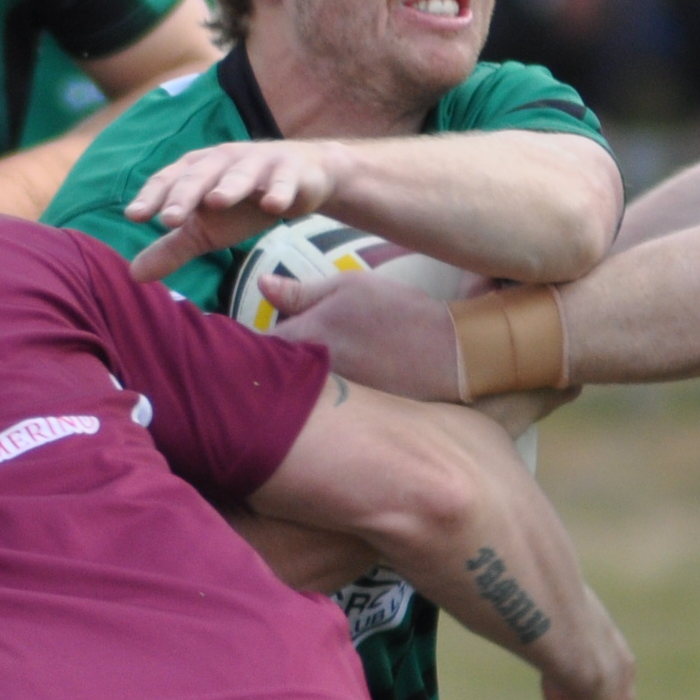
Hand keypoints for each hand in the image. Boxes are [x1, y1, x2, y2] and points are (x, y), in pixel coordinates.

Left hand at [125, 142, 346, 281]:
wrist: (301, 179)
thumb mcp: (206, 229)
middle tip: (169, 218)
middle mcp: (223, 161)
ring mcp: (258, 164)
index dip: (152, 197)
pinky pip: (284, 182)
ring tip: (217, 201)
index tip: (135, 216)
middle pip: (199, 176)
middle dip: (184, 195)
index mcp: (197, 171)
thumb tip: (134, 276)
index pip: (169, 180)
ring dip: (229, 186)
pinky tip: (274, 206)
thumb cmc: (243, 203)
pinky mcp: (290, 172)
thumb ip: (173, 248)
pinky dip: (279, 191)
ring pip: (240, 174)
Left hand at [259, 269, 462, 401]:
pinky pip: (320, 405)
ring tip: (321, 364)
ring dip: (296, 380)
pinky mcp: (348, 415)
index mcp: (303, 338)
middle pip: (272, 372)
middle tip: (289, 347)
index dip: (250, 342)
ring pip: (296, 390)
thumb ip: (300, 290)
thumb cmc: (398, 311)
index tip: (251, 337)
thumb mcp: (349, 286)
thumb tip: (261, 284)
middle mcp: (309, 376)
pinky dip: (321, 397)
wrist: (450, 353)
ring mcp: (328, 399)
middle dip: (272, 362)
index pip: (254, 346)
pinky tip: (341, 382)